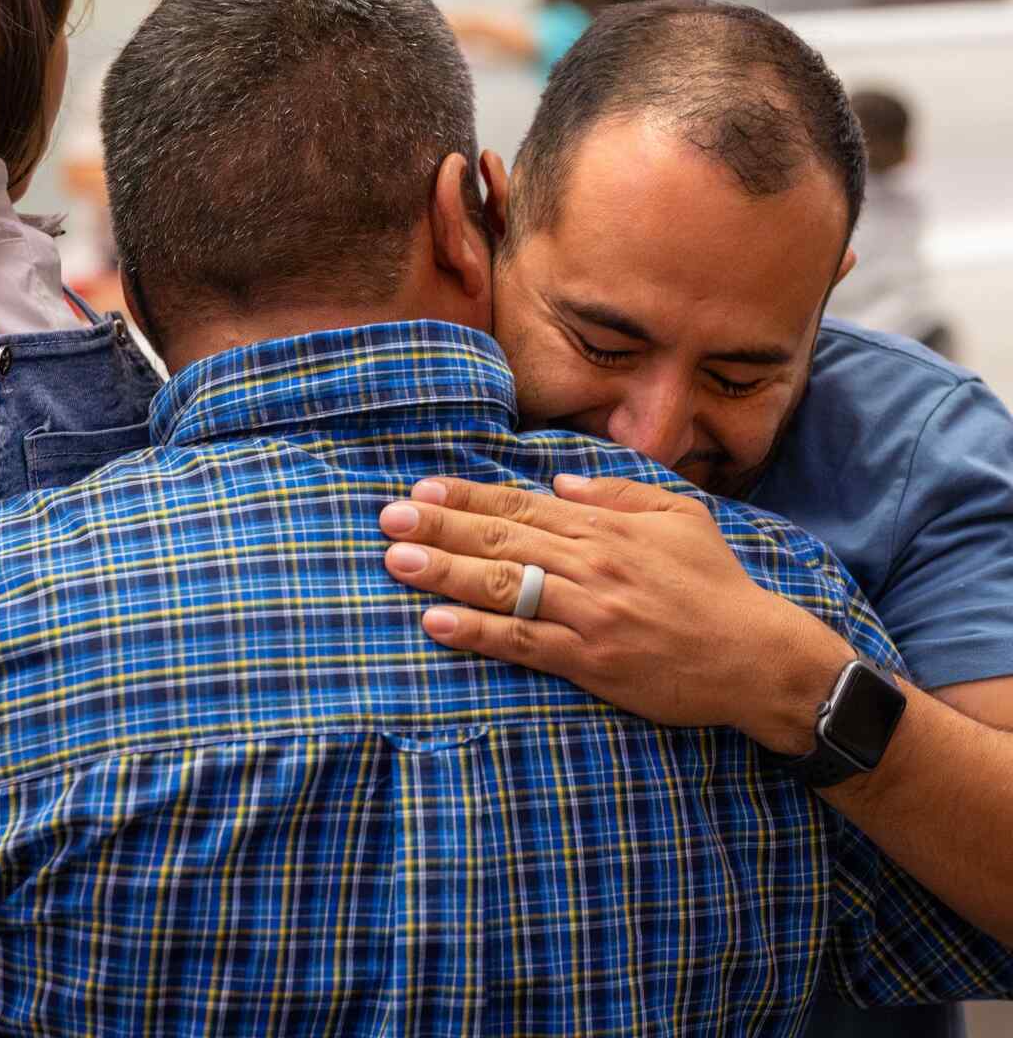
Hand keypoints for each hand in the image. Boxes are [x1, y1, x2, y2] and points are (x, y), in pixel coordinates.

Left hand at [379, 474, 851, 753]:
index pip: (521, 507)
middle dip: (440, 528)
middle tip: (388, 519)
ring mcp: (589, 613)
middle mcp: (591, 564)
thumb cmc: (716, 584)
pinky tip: (437, 624)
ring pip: (504, 587)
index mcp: (606, 529)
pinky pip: (524, 643)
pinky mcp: (592, 662)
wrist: (757, 656)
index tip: (422, 490)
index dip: (468, 498)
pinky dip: (479, 633)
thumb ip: (619, 494)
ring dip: (445, 573)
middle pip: (501, 541)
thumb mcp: (680, 518)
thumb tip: (561, 482)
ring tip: (396, 562)